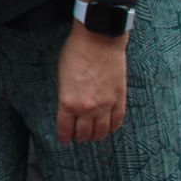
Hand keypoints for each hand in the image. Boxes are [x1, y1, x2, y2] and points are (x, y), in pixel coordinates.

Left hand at [55, 22, 127, 144]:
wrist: (99, 40)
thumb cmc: (76, 53)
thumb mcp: (61, 75)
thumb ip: (65, 95)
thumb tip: (68, 108)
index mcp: (68, 102)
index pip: (65, 128)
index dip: (65, 137)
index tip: (65, 140)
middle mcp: (87, 108)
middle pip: (84, 132)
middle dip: (79, 137)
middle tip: (78, 137)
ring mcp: (105, 105)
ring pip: (102, 131)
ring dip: (96, 136)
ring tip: (92, 136)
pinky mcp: (119, 99)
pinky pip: (117, 121)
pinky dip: (112, 128)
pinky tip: (109, 129)